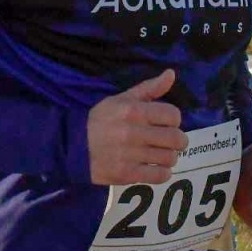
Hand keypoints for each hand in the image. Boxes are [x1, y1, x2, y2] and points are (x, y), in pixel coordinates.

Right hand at [87, 70, 186, 185]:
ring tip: (160, 155)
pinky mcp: (128, 174)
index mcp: (133, 111)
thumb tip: (171, 74)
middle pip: (176, 138)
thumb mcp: (121, 100)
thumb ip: (148, 88)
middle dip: (178, 140)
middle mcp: (133, 132)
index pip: (172, 115)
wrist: (73, 146)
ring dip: (169, 157)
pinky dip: (162, 172)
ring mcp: (131, 155)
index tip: (166, 123)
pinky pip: (160, 176)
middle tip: (170, 142)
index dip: (173, 119)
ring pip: (170, 158)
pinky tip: (154, 167)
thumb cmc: (101, 120)